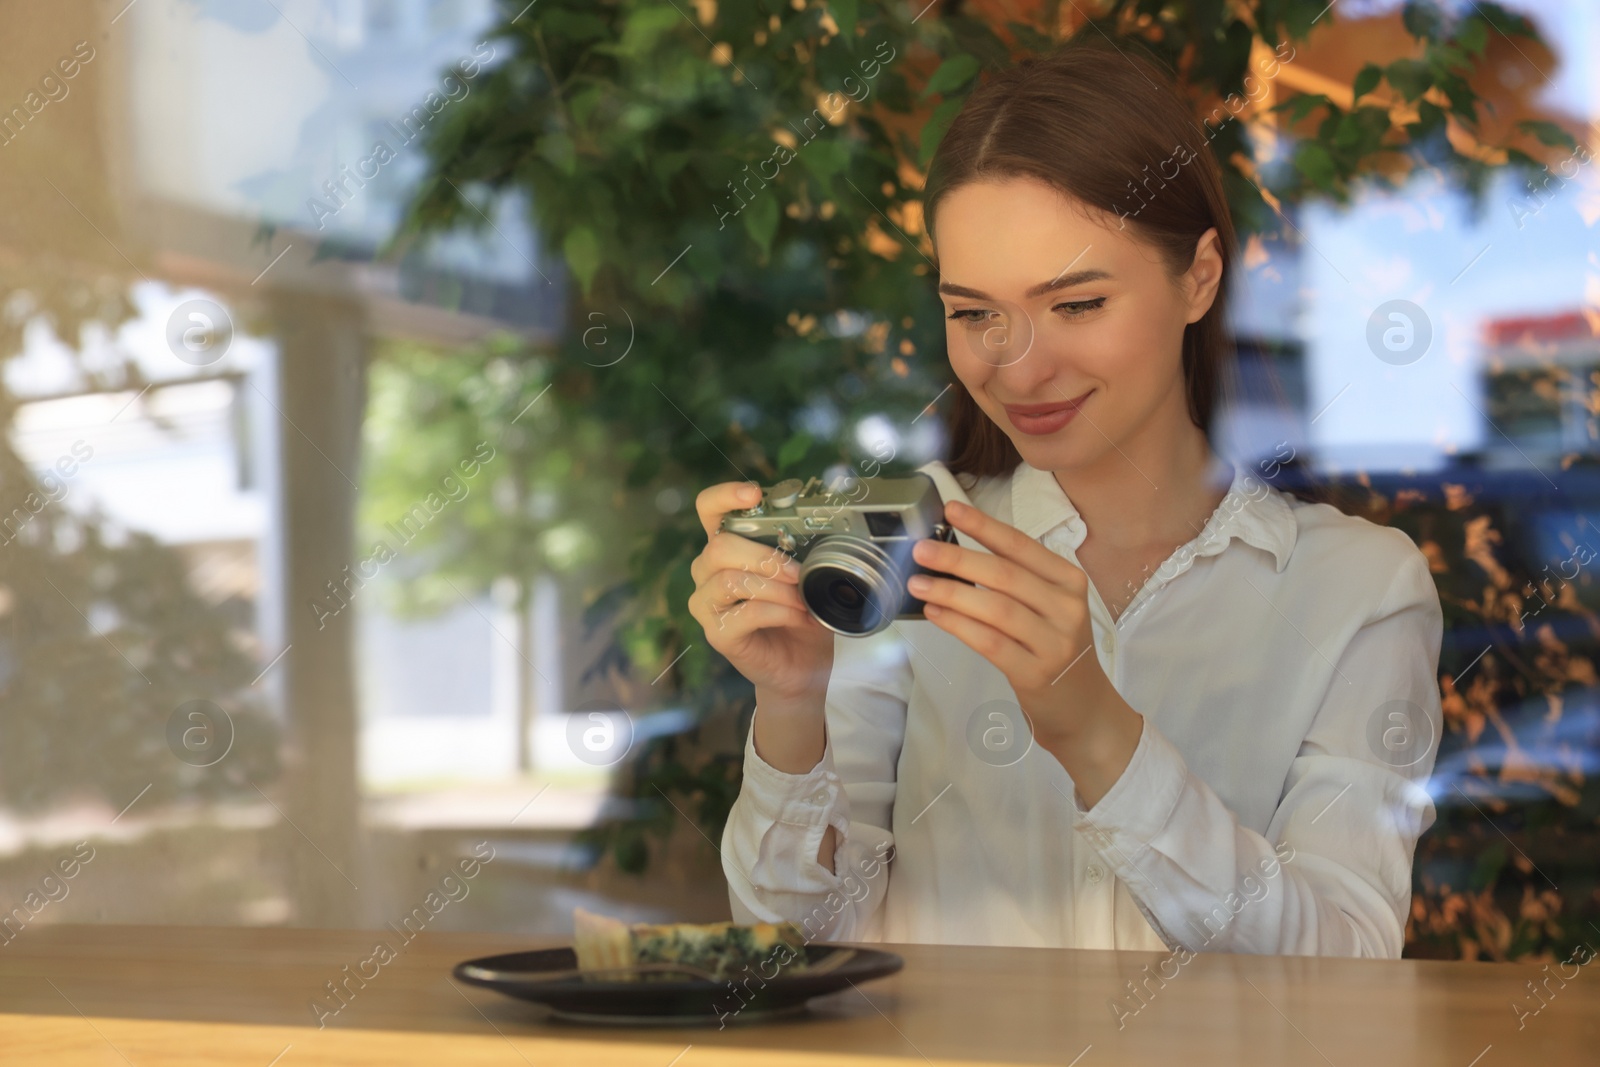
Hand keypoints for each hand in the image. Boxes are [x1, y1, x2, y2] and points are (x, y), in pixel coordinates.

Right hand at [688, 481, 834, 699]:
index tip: (754, 493)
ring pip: (730, 581)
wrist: (801, 665)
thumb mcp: (805, 574)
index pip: (708, 510)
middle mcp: (707, 572)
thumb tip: (822, 526)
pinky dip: (780, 612)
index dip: (724, 496)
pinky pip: (745, 613)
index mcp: (726, 548)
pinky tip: (800, 617)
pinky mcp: (717, 634)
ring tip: (803, 599)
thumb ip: (801, 549)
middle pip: (719, 547)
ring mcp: (707, 604)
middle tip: (798, 572)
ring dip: (775, 588)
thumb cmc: (800, 612)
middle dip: (765, 555)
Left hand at [906, 500, 1142, 804]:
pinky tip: (936, 614)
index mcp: (1069, 582)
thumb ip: (1016, 582)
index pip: (1021, 547)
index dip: (985, 526)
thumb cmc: (1055, 649)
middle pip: (1005, 575)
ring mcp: (1054, 642)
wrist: (1084, 707)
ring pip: (996, 608)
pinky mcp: (1035, 673)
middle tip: (921, 550)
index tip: (951, 509)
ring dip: (952, 592)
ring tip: (918, 584)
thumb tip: (956, 554)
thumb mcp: (1049, 608)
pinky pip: (990, 642)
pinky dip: (959, 625)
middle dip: (959, 558)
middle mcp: (1066, 608)